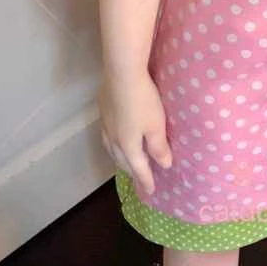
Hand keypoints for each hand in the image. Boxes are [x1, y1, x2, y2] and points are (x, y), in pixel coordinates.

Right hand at [99, 71, 171, 195]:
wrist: (122, 74)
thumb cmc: (143, 101)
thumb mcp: (156, 126)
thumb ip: (159, 147)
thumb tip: (164, 165)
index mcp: (128, 146)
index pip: (138, 168)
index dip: (146, 180)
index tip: (151, 191)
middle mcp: (113, 139)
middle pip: (122, 161)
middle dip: (131, 171)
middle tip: (138, 179)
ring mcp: (105, 124)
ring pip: (112, 149)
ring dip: (119, 159)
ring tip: (125, 162)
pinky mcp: (102, 110)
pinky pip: (107, 136)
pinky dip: (113, 145)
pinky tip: (115, 138)